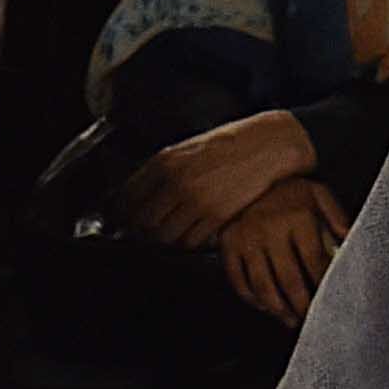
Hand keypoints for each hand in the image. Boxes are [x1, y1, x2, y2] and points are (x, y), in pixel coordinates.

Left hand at [118, 112, 314, 250]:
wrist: (267, 145)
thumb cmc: (227, 146)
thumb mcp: (186, 149)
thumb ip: (160, 171)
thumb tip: (132, 196)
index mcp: (165, 162)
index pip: (127, 199)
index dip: (120, 215)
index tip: (120, 222)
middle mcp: (176, 182)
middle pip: (142, 223)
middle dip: (139, 232)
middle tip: (143, 234)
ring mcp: (196, 200)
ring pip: (163, 237)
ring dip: (162, 241)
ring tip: (168, 235)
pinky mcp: (216, 216)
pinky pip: (189, 242)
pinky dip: (186, 243)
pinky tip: (190, 234)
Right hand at [220, 177, 347, 321]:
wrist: (246, 174)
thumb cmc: (287, 189)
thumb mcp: (317, 193)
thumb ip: (337, 217)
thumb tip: (349, 243)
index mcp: (297, 218)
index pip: (314, 261)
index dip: (323, 284)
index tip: (331, 299)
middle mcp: (271, 230)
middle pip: (289, 280)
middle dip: (302, 305)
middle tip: (310, 318)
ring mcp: (247, 240)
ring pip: (262, 285)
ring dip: (277, 308)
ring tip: (289, 318)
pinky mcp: (228, 246)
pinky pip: (238, 281)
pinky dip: (251, 298)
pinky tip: (265, 305)